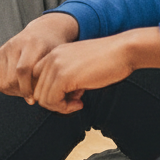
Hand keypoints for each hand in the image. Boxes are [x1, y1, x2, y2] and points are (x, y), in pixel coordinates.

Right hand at [0, 12, 79, 101]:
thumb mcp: (53, 60)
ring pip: (3, 83)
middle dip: (21, 92)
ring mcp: (5, 48)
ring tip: (26, 89)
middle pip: (11, 79)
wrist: (43, 32)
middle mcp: (16, 43)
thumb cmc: (52, 49)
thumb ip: (44, 78)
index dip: (27, 88)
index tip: (34, 98)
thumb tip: (30, 101)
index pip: (23, 70)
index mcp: (33, 43)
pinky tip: (19, 84)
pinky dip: (8, 88)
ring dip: (15, 91)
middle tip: (31, 94)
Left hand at [31, 28, 159, 113]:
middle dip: (55, 101)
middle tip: (75, 101)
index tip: (68, 95)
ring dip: (60, 106)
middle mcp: (51, 57)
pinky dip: (65, 108)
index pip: (36, 79)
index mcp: (55, 53)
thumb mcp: (80, 66)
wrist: (123, 51)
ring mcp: (55, 66)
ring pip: (43, 98)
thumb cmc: (107, 60)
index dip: (50, 92)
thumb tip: (56, 98)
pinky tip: (80, 103)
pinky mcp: (63, 76)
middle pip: (37, 90)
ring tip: (78, 102)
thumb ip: (65, 77)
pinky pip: (53, 101)